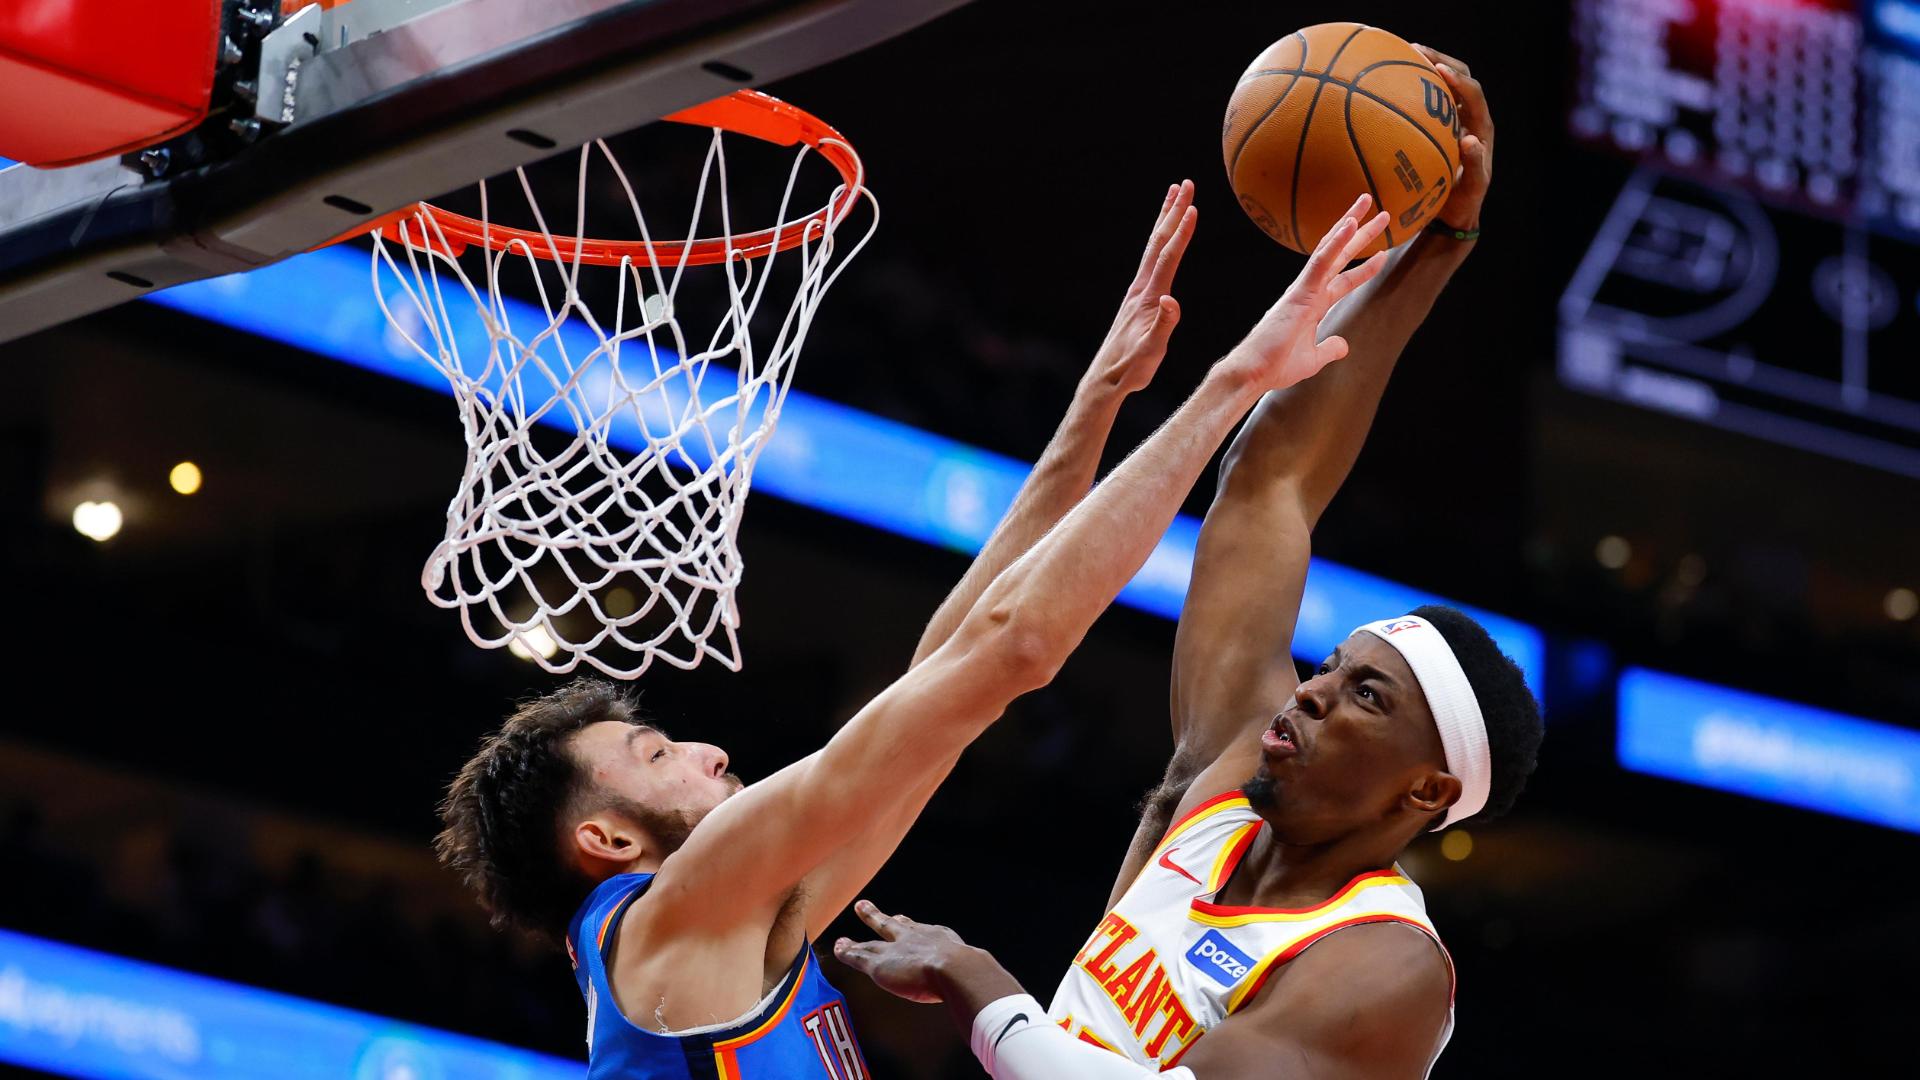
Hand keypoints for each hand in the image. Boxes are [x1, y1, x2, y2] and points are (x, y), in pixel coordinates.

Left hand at [832, 900, 979, 1004]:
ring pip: (875, 935)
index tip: (904, 919)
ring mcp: (897, 948)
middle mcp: (915, 938)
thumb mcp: (974, 971)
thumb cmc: (969, 975)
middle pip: (894, 924)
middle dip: (881, 917)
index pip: (921, 931)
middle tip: (866, 906)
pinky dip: (848, 951)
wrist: (956, 969)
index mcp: (938, 939)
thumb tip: (991, 992)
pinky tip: (839, 947)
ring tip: (856, 912)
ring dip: (866, 922)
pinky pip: (859, 955)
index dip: (911, 926)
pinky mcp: (880, 962)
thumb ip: (977, 979)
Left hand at [1085, 181, 1196, 395]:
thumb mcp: (1150, 353)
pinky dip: (1159, 242)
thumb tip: (1172, 302)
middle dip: (1173, 211)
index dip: (1181, 233)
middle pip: (1159, 242)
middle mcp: (1140, 289)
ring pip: (1153, 248)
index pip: (1168, 258)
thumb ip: (1163, 326)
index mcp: (1148, 299)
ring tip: (1175, 195)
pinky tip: (1163, 238)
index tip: (1193, 208)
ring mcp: (1137, 292)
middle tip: (1187, 184)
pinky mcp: (1136, 299)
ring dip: (1165, 220)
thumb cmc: (1131, 370)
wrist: (1105, 380)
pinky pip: (1151, 261)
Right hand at [1217, 194, 1389, 391]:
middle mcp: (1310, 291)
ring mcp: (1304, 289)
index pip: (1344, 279)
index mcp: (1313, 304)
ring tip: (1368, 202)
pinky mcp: (1300, 293)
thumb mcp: (1313, 359)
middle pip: (1340, 254)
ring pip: (1331, 249)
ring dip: (1351, 225)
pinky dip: (1336, 242)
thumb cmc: (1275, 366)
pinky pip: (1321, 262)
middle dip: (1360, 232)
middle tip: (1380, 211)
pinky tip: (1350, 225)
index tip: (1383, 253)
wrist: (1254, 373)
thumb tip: (1344, 345)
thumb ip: (1329, 348)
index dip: (1365, 267)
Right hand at [1412, 44, 1492, 232]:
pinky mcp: (1438, 127)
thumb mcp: (1472, 189)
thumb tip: (1470, 140)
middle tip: (1414, 49)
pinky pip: (1426, 101)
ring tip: (1402, 55)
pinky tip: (1390, 84)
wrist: (1455, 212)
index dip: (1458, 80)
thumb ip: (1474, 166)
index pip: (1473, 94)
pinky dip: (1412, 88)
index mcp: (1481, 129)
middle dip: (1440, 60)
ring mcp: (1453, 121)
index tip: (1437, 70)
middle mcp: (1470, 119)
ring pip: (1443, 85)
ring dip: (1425, 68)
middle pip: (1461, 78)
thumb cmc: (1463, 202)